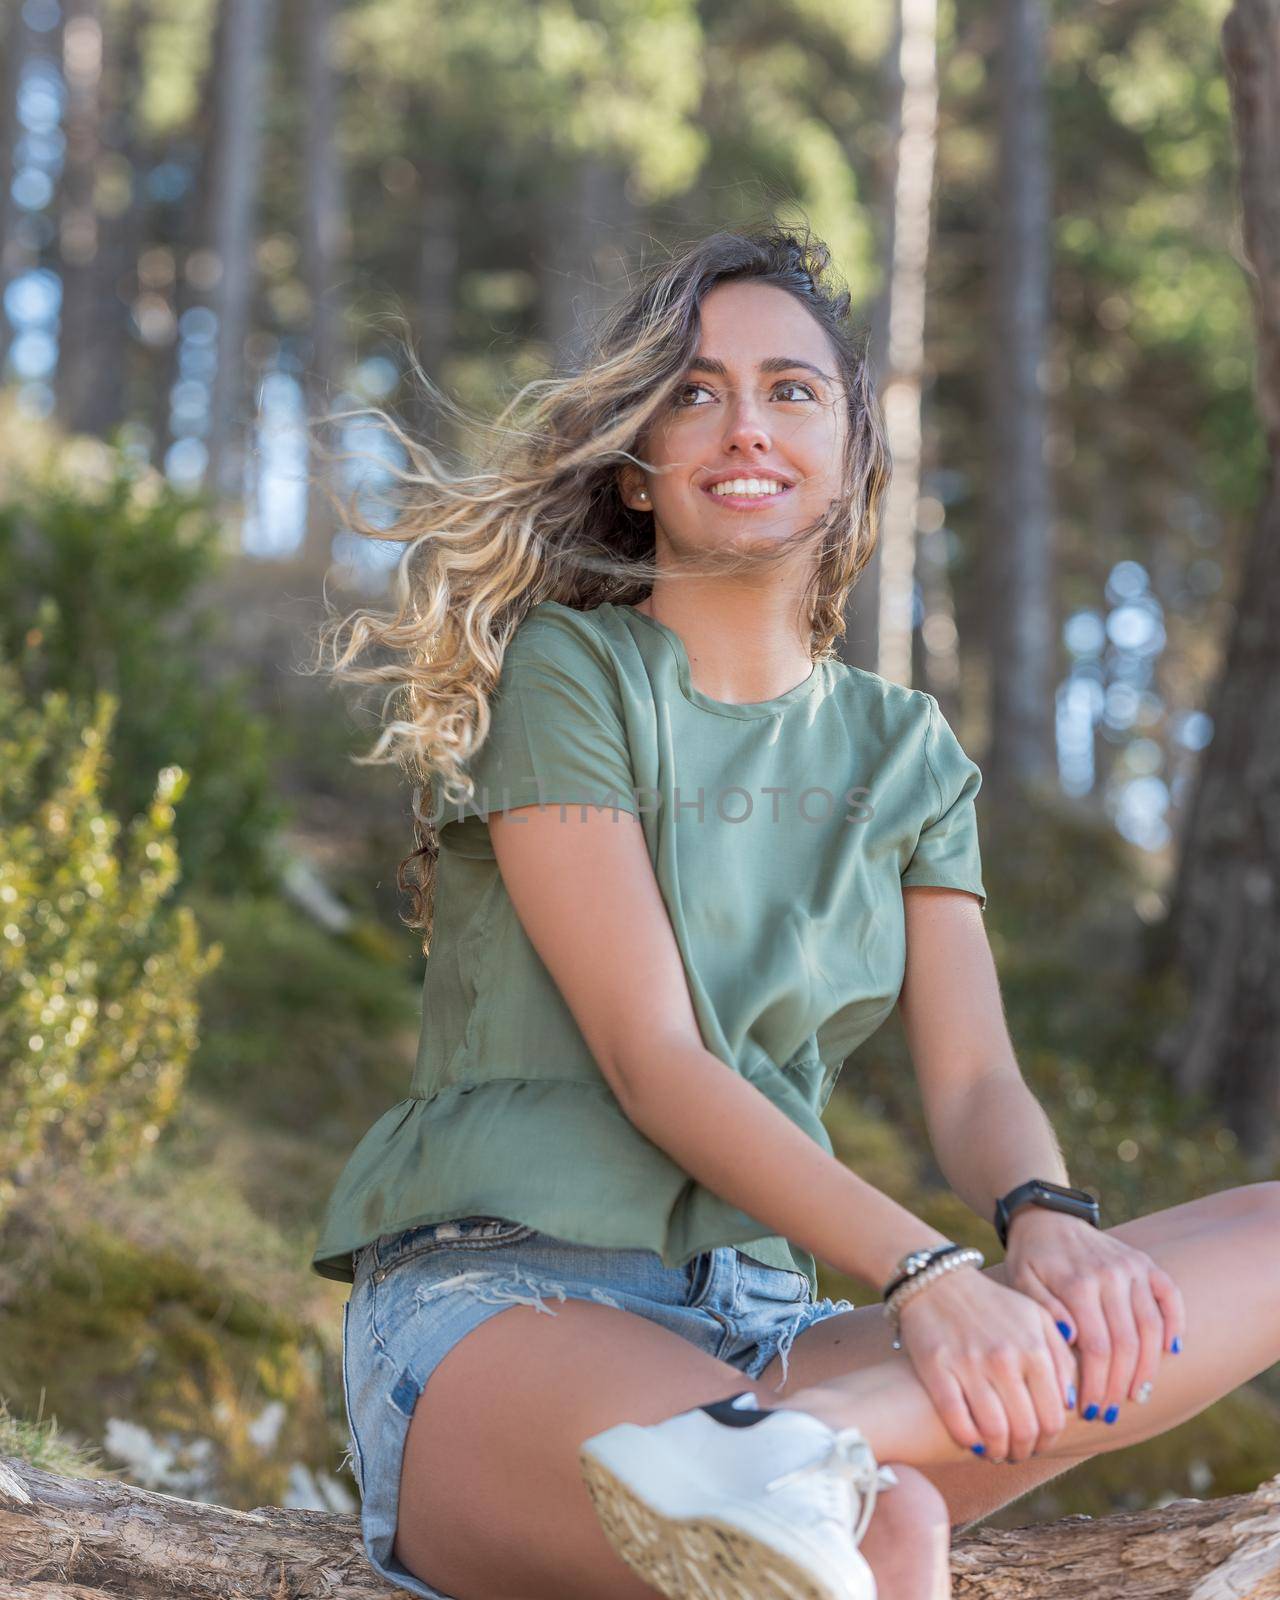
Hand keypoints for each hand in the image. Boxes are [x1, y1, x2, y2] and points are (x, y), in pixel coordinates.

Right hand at [895, 1264, 1078, 1462]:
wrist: (937, 1280)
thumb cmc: (992, 1305)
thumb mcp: (1036, 1318)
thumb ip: (1061, 1357)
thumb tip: (1071, 1403)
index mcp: (1034, 1347)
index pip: (1053, 1416)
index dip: (1049, 1439)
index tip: (1039, 1442)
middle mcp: (1005, 1357)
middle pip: (1025, 1429)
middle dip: (1024, 1449)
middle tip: (1017, 1451)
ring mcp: (969, 1363)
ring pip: (994, 1431)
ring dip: (998, 1450)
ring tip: (996, 1450)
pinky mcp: (937, 1368)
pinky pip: (957, 1420)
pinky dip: (967, 1439)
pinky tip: (971, 1441)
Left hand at [1002, 1207, 1186, 1422]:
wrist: (1047, 1216)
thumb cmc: (1030, 1258)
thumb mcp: (1022, 1282)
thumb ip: (1046, 1311)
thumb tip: (1073, 1339)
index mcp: (1077, 1283)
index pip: (1096, 1347)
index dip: (1096, 1384)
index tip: (1089, 1410)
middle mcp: (1110, 1274)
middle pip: (1126, 1344)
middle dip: (1119, 1385)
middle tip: (1110, 1411)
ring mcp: (1132, 1267)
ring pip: (1151, 1327)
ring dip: (1147, 1367)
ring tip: (1137, 1395)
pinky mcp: (1145, 1262)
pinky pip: (1170, 1295)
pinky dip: (1175, 1324)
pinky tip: (1170, 1351)